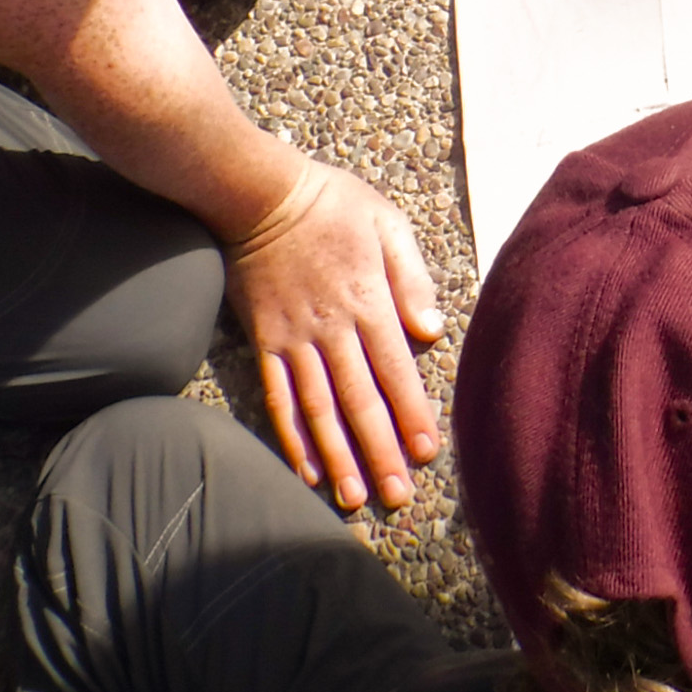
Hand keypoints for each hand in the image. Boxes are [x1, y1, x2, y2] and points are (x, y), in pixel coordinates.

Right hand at [225, 155, 446, 509]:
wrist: (258, 193)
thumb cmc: (332, 203)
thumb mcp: (387, 223)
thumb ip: (411, 279)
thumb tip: (433, 331)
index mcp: (369, 300)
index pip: (396, 370)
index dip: (412, 414)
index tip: (428, 454)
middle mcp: (332, 328)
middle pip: (360, 401)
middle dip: (381, 452)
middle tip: (398, 498)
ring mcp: (293, 339)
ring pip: (319, 410)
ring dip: (339, 457)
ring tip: (356, 498)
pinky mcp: (262, 342)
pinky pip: (277, 398)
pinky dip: (291, 437)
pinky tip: (306, 470)